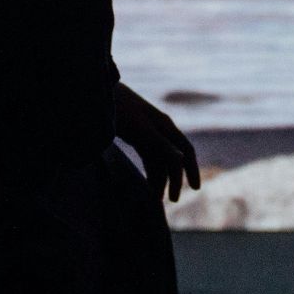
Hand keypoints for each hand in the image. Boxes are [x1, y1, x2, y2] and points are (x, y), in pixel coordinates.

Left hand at [113, 82, 200, 201]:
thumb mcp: (139, 129)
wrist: (98, 92)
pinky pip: (149, 155)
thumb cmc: (119, 108)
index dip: (192, 170)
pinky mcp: (136, 134)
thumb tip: (182, 161)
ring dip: (160, 177)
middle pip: (173, 157)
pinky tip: (147, 182)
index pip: (185, 151)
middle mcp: (160, 129)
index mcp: (165, 126)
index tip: (195, 189)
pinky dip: (150, 170)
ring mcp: (148, 131)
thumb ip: (160, 144)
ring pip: (160, 159)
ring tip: (155, 198)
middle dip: (174, 179)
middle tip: (171, 200)